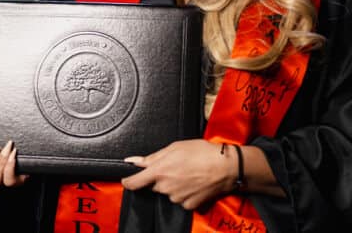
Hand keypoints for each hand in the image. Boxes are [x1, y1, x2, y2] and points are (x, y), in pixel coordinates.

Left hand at [121, 139, 235, 209]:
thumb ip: (152, 156)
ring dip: (173, 184)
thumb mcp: (175, 147)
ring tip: (188, 172)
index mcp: (159, 171)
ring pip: (168, 192)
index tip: (126, 179)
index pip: (134, 183)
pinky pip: (180, 199)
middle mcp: (165, 188)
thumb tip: (133, 161)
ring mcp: (177, 198)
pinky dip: (184, 192)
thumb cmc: (201, 152)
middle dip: (159, 178)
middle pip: (154, 185)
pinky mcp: (188, 206)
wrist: (224, 167)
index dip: (128, 181)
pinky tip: (194, 182)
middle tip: (174, 166)